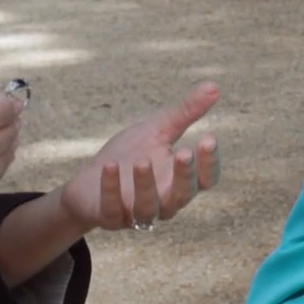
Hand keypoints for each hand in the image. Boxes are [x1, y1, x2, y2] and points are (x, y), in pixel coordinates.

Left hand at [60, 81, 219, 231]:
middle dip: (185, 176)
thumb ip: (185, 112)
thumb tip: (214, 86)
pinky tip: (109, 165)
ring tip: (142, 161)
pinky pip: (113, 209)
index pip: (206, 179)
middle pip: (182, 196)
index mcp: (180, 180)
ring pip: (149, 208)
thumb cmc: (130, 154)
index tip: (209, 138)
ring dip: (146, 186)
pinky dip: (111, 189)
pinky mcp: (111, 217)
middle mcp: (164, 201)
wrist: (89, 181)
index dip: (210, 163)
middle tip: (184, 152)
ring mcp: (137, 212)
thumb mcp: (158, 129)